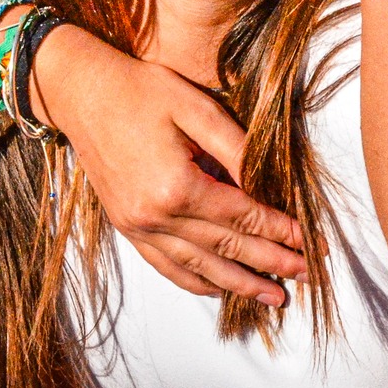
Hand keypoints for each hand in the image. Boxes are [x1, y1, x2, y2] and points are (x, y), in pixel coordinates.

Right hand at [31, 26, 308, 303]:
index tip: (307, 241)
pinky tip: (219, 289)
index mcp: (177, 186)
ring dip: (239, 285)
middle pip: (226, 249)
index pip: (241, 217)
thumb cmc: (140, 91)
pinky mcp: (126, 227)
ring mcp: (137, 227)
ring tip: (274, 297)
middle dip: (270, 263)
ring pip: (199, 267)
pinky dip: (196, 281)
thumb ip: (235, 149)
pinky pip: (166, 266)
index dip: (278, 231)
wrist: (81, 93)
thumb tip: (267, 183)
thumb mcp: (196, 108)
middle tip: (304, 275)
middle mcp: (155, 216)